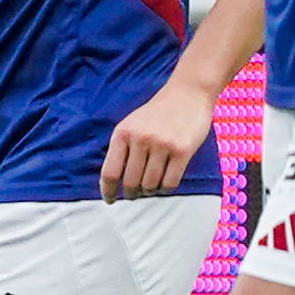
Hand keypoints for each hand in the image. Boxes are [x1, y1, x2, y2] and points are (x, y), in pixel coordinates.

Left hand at [99, 82, 214, 203]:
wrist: (187, 94)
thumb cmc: (157, 113)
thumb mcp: (131, 125)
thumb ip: (122, 148)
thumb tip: (113, 181)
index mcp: (122, 134)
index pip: (109, 172)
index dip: (107, 190)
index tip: (109, 200)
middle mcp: (140, 140)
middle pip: (130, 182)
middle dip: (131, 194)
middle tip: (134, 195)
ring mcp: (162, 145)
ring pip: (150, 184)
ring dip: (149, 192)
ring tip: (150, 188)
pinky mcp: (183, 151)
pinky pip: (170, 182)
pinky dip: (165, 190)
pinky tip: (164, 186)